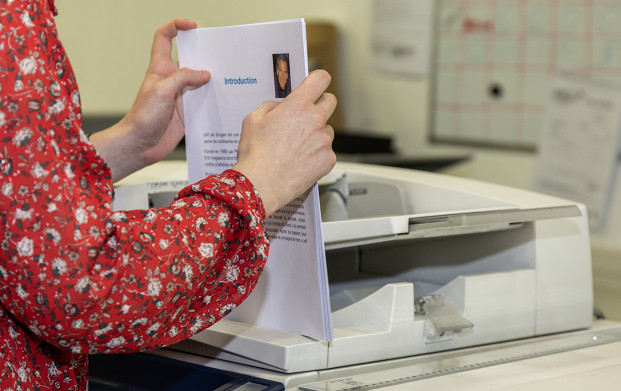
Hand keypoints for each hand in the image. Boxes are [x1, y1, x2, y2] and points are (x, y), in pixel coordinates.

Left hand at [90, 18, 209, 181]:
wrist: (140, 145)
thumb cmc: (143, 117)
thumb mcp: (163, 91)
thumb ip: (184, 78)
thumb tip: (205, 74)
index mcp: (160, 68)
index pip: (165, 38)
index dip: (177, 26)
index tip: (193, 26)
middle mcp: (171, 80)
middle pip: (190, 59)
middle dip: (204, 54)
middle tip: (221, 55)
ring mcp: (180, 96)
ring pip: (200, 81)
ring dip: (213, 80)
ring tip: (229, 77)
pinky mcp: (188, 112)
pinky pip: (204, 102)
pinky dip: (214, 100)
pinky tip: (225, 100)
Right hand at [233, 70, 336, 215]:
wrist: (261, 183)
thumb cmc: (255, 153)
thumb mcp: (253, 120)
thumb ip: (271, 107)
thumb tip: (281, 107)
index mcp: (297, 105)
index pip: (321, 79)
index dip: (318, 80)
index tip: (315, 85)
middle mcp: (315, 120)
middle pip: (330, 101)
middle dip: (320, 104)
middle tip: (307, 115)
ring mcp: (325, 141)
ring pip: (328, 129)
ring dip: (317, 133)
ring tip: (297, 147)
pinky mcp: (329, 159)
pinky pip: (327, 150)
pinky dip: (318, 154)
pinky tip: (301, 161)